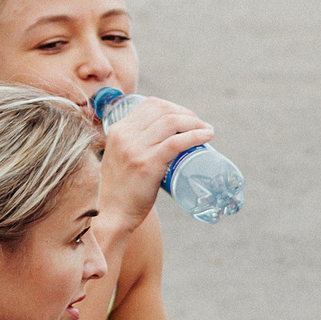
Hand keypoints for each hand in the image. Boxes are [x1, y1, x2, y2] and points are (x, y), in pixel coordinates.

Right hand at [91, 93, 214, 231]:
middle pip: (163, 109)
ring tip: (206, 131)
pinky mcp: (147, 164)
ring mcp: (135, 149)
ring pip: (171, 122)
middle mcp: (124, 135)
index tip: (187, 118)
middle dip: (187, 114)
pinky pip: (176, 143)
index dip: (174, 107)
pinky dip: (195, 136)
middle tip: (200, 126)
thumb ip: (132, 147)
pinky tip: (207, 137)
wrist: (113, 215)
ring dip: (195, 123)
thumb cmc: (122, 191)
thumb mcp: (120, 158)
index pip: (150, 104)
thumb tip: (158, 141)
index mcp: (117, 130)